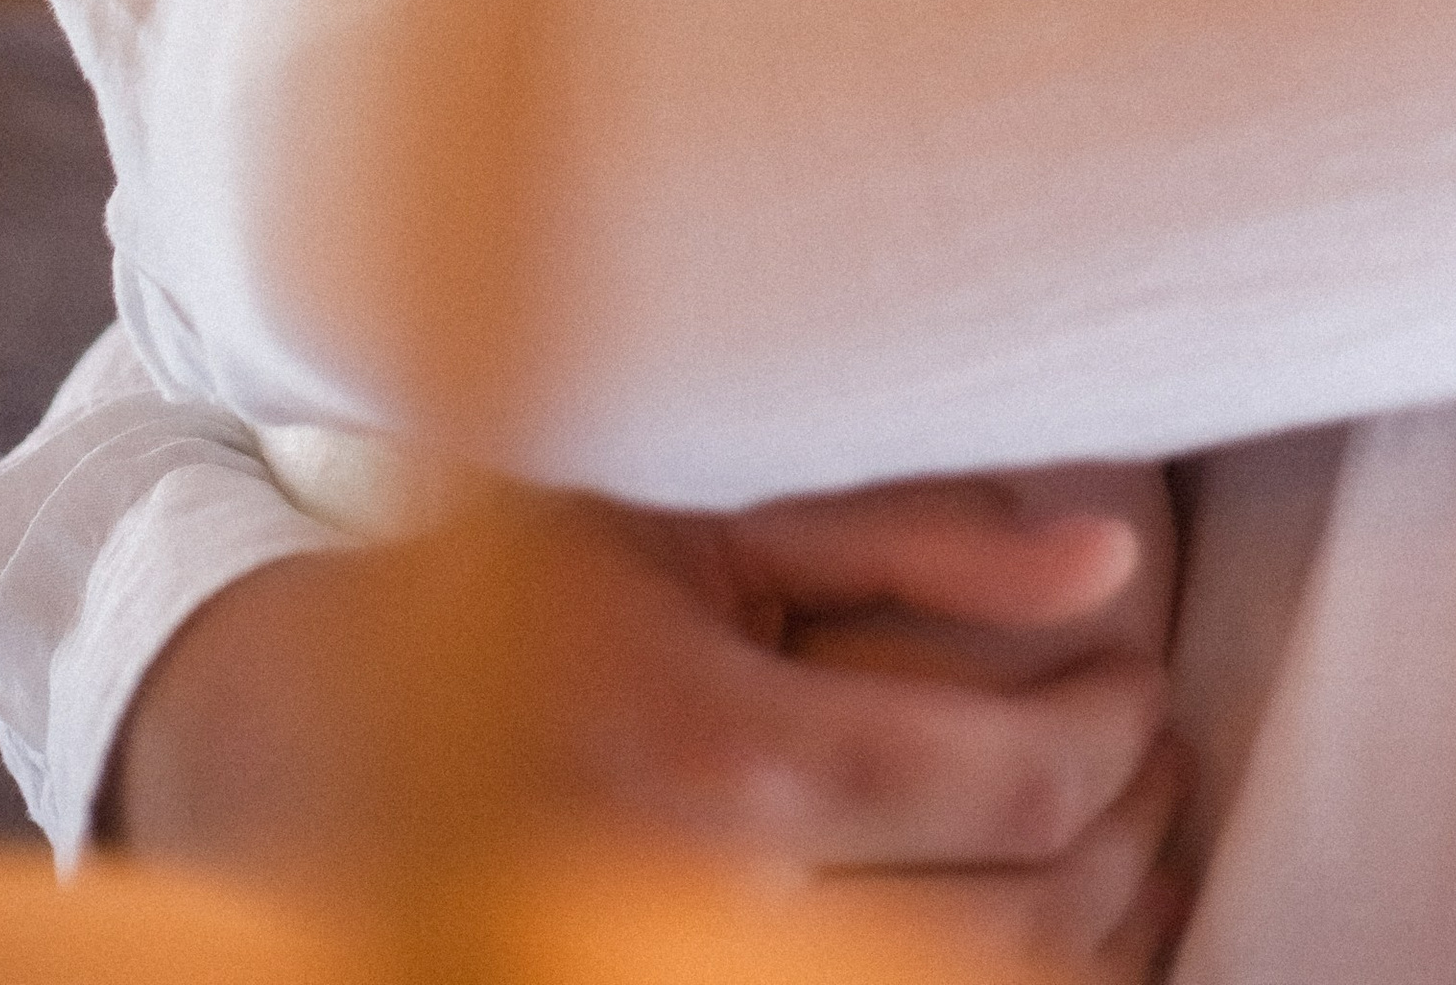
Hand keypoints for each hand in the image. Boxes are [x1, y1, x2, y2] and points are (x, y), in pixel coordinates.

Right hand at [106, 479, 1183, 971]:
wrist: (299, 733)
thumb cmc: (521, 582)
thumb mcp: (708, 514)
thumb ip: (918, 534)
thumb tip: (1115, 552)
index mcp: (718, 760)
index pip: (1007, 787)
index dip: (1113, 732)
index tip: (1136, 677)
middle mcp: (698, 916)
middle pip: (1015, 935)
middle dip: (1125, 836)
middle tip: (1155, 752)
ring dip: (1088, 941)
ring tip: (1125, 844)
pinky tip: (1032, 935)